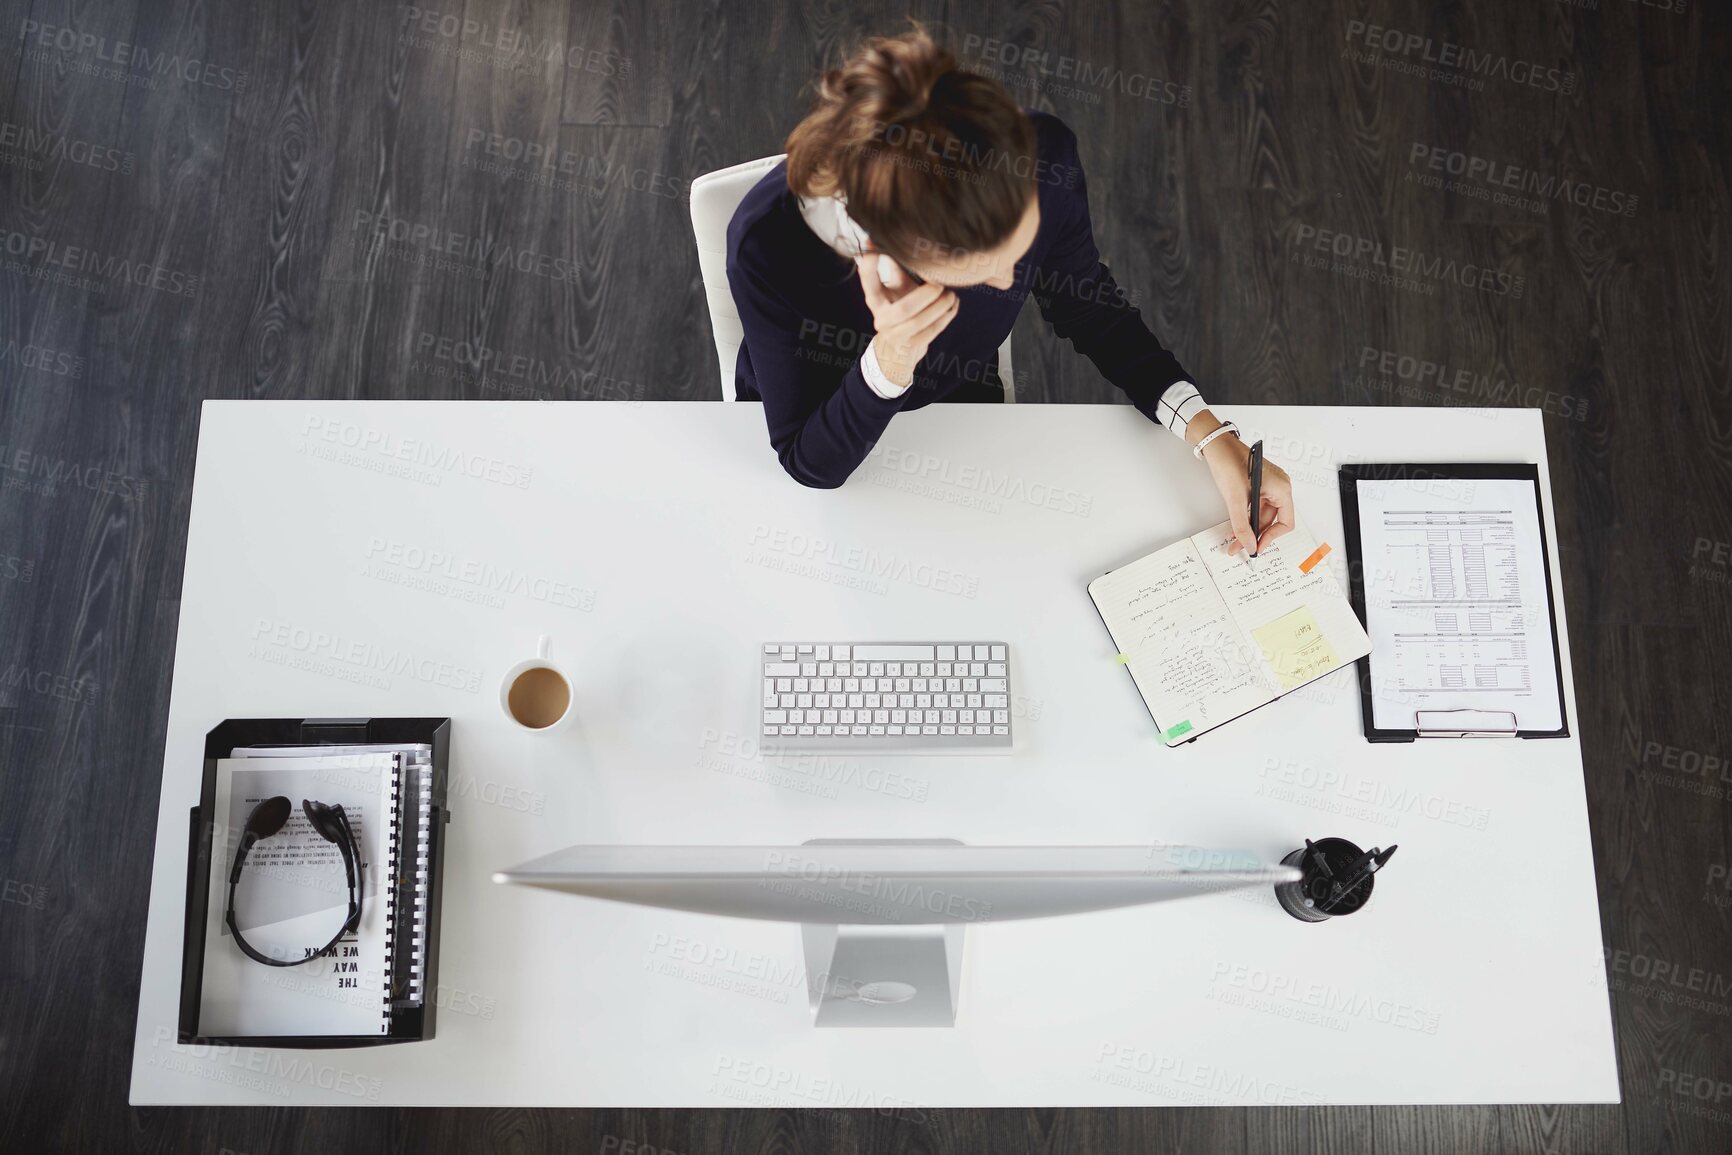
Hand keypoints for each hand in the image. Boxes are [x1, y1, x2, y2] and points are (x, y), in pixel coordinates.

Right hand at [854, 249, 958, 385]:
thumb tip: (907, 238)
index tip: (873, 240)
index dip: (870, 262)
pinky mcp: (911, 345)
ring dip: (940, 307)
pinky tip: (953, 306)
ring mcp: (896, 335)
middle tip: (940, 284)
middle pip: (905, 309)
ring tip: (951, 295)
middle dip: (926, 296)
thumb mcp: (896, 287)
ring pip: (920, 322)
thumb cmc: (901, 307)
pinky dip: (946, 317)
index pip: (868, 280)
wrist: (899, 347)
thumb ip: (900, 266)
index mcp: (874, 299)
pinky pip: (931, 332)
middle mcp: (881, 318)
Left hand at [1192, 415, 1295, 556]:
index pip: (1286, 522)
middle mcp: (1279, 488)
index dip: (1271, 538)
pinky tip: (1235, 527)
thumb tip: (1248, 545)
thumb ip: (1242, 526)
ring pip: (1262, 515)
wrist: (1217, 446)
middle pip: (1272, 521)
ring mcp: (1269, 486)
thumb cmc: (1230, 463)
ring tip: (1234, 540)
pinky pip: (1256, 507)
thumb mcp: (1235, 500)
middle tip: (1239, 547)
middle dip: (1255, 535)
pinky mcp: (1259, 486)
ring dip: (1248, 528)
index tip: (1256, 547)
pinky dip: (1246, 518)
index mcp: (1282, 489)